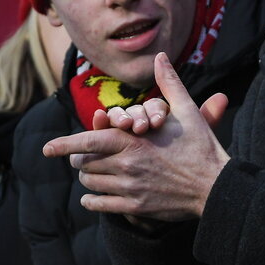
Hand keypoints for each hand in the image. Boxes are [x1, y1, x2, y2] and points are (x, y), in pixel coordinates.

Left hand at [43, 52, 230, 219]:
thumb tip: (160, 57)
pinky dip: (92, 200)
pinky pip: (101, 205)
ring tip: (93, 172)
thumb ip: (169, 84)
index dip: (64, 144)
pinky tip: (94, 196)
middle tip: (81, 157)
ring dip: (88, 177)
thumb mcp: (188, 111)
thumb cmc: (202, 147)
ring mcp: (130, 188)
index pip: (89, 141)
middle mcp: (127, 165)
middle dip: (79, 159)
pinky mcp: (136, 207)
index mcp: (133, 141)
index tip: (47, 148)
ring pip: (91, 184)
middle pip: (85, 163)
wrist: (216, 186)